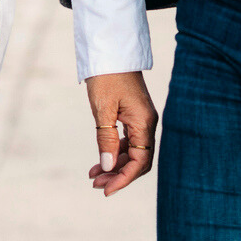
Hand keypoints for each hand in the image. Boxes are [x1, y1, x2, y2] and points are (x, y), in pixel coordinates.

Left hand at [85, 70, 156, 195]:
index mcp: (144, 122)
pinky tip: (99, 161)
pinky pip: (128, 142)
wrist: (110, 50)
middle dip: (119, 175)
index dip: (124, 179)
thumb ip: (106, 139)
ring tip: (93, 177)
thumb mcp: (102, 109)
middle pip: (138, 160)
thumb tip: (108, 167)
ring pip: (132, 152)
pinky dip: (114, 153)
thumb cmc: (106, 76)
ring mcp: (141, 119)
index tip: (106, 191)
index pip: (139, 161)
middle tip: (96, 186)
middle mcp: (147, 123)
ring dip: (114, 166)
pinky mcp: (133, 115)